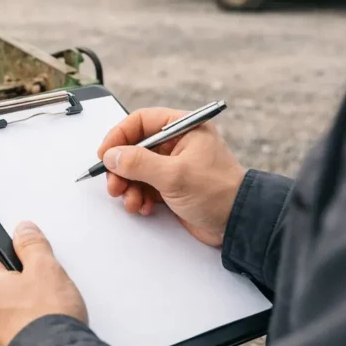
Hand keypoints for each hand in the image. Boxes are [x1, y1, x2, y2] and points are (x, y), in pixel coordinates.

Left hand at [0, 222, 86, 345]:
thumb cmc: (45, 322)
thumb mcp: (46, 269)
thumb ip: (32, 245)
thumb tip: (23, 230)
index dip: (18, 258)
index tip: (33, 264)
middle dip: (22, 288)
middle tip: (46, 293)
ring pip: (4, 316)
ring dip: (22, 314)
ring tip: (46, 319)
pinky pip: (9, 341)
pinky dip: (23, 338)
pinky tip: (42, 339)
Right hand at [97, 107, 245, 247]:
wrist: (239, 224)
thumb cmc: (219, 193)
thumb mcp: (174, 175)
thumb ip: (139, 163)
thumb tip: (112, 155)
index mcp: (184, 128)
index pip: (142, 121)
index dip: (119, 135)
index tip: (105, 153)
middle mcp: (178, 144)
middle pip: (135, 147)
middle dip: (122, 168)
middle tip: (114, 183)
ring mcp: (174, 166)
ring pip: (137, 170)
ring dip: (128, 186)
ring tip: (130, 200)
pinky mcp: (172, 186)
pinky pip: (145, 187)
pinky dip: (139, 197)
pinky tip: (143, 206)